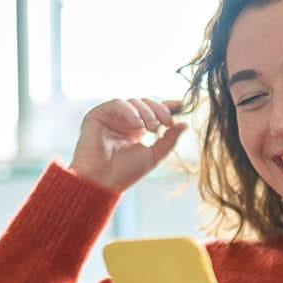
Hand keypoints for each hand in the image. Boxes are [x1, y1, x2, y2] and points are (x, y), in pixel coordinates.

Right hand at [69, 98, 186, 191]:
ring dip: (147, 112)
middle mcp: (124, 121)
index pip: (152, 111)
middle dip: (159, 110)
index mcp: (136, 129)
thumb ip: (169, 140)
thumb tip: (184, 124)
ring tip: (152, 128)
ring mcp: (111, 117)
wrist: (102, 181)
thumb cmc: (124, 173)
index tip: (181, 105)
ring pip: (134, 102)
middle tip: (167, 123)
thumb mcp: (153, 155)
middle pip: (145, 103)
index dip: (166, 106)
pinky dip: (130, 111)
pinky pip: (117, 104)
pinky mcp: (98, 115)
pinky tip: (138, 124)